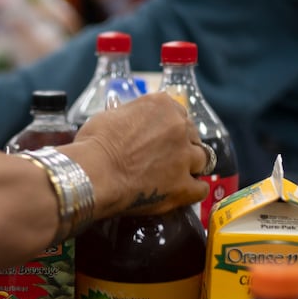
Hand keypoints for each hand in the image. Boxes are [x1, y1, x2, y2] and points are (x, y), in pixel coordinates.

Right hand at [71, 92, 210, 218]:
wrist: (95, 173)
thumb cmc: (94, 144)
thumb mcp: (112, 116)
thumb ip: (131, 119)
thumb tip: (128, 125)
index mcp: (162, 105)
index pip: (179, 114)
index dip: (172, 129)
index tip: (165, 139)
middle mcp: (179, 127)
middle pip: (193, 136)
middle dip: (184, 147)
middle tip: (170, 158)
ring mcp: (184, 157)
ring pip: (203, 160)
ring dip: (192, 167)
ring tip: (179, 176)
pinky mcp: (183, 186)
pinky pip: (201, 189)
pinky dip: (194, 191)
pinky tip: (186, 193)